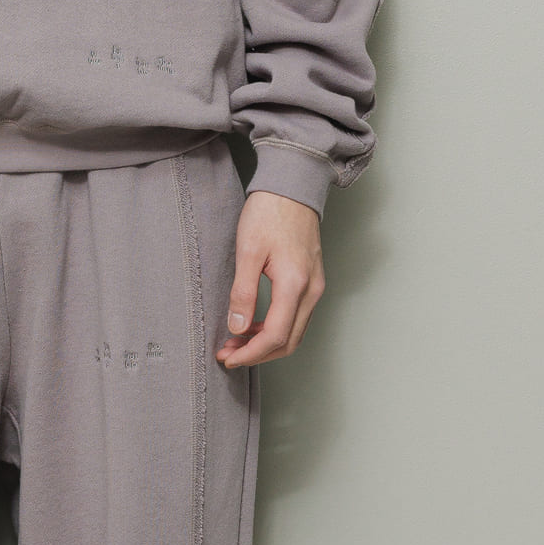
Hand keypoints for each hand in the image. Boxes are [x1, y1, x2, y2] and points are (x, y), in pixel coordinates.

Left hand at [216, 189, 325, 368]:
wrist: (291, 187)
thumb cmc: (269, 212)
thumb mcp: (248, 250)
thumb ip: (243, 292)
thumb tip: (237, 328)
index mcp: (295, 284)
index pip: (276, 336)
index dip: (250, 353)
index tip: (228, 357)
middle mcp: (312, 291)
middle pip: (288, 341)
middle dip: (257, 354)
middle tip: (228, 354)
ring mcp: (315, 287)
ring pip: (294, 332)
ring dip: (266, 343)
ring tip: (236, 341)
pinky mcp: (312, 281)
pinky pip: (296, 317)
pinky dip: (275, 328)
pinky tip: (254, 324)